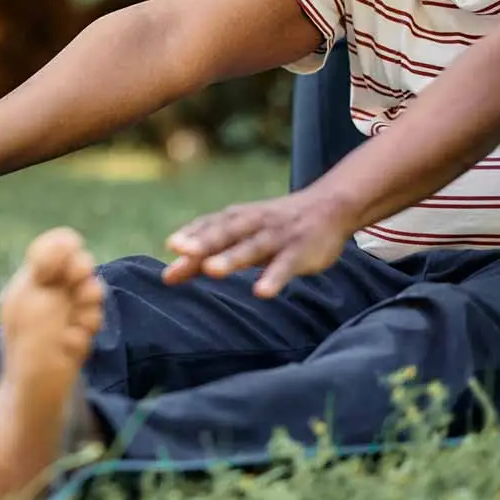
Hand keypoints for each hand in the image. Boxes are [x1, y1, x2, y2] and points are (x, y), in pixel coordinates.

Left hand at [161, 190, 349, 298]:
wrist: (330, 206)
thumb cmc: (276, 226)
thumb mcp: (242, 234)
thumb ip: (208, 253)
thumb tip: (169, 273)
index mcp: (239, 218)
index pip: (211, 225)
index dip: (192, 234)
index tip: (171, 246)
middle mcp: (255, 223)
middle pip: (226, 232)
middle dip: (204, 241)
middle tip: (181, 251)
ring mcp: (278, 237)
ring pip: (252, 247)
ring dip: (231, 257)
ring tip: (211, 270)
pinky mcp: (300, 252)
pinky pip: (285, 266)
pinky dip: (274, 278)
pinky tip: (262, 292)